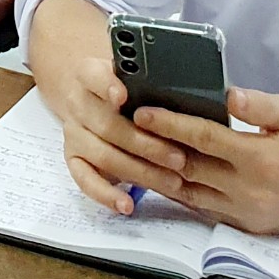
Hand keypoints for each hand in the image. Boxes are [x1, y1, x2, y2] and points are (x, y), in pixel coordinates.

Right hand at [31, 22, 191, 215]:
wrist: (90, 97)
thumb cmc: (124, 87)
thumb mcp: (135, 75)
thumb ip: (155, 83)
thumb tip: (205, 97)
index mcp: (89, 74)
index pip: (94, 75)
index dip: (107, 86)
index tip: (123, 95)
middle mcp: (77, 103)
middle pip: (107, 125)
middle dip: (145, 144)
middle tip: (179, 158)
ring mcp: (74, 132)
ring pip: (103, 155)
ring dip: (139, 171)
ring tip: (172, 182)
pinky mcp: (73, 158)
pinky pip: (85, 180)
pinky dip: (106, 194)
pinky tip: (127, 204)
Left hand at [130, 88, 278, 234]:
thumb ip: (259, 106)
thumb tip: (226, 94)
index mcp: (260, 159)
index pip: (202, 139)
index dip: (168, 124)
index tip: (141, 112)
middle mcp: (249, 190)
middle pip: (187, 168)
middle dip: (153, 149)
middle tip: (124, 129)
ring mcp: (247, 213)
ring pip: (189, 194)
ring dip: (159, 176)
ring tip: (131, 154)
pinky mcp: (249, 226)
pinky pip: (205, 210)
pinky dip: (181, 195)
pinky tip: (162, 179)